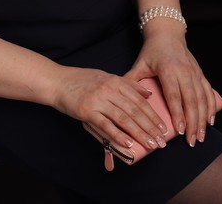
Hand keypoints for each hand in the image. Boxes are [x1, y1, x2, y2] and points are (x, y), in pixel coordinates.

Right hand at [51, 65, 170, 155]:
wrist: (57, 81)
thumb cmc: (81, 80)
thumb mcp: (106, 76)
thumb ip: (127, 84)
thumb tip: (148, 93)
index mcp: (115, 81)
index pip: (139, 100)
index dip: (153, 115)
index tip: (163, 128)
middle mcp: (108, 89)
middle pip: (134, 111)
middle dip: (150, 127)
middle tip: (162, 141)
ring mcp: (98, 100)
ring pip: (123, 119)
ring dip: (139, 134)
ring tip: (151, 145)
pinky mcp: (87, 111)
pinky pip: (105, 125)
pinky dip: (118, 135)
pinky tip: (128, 143)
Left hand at [125, 25, 218, 146]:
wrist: (167, 32)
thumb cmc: (152, 50)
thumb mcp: (140, 63)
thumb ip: (132, 80)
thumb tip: (120, 97)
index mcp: (168, 70)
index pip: (174, 95)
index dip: (178, 114)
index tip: (179, 130)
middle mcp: (184, 71)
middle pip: (191, 101)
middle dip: (193, 123)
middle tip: (191, 141)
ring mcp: (194, 72)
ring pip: (202, 99)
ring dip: (203, 119)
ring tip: (201, 136)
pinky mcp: (200, 73)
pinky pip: (208, 92)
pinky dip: (211, 107)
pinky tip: (211, 121)